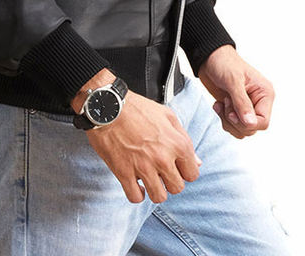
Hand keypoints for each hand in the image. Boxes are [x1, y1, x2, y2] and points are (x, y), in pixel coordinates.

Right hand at [84, 91, 202, 203]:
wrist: (108, 106)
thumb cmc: (136, 108)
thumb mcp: (167, 116)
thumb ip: (184, 138)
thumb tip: (197, 161)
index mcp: (177, 143)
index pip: (192, 174)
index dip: (184, 170)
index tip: (176, 167)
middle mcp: (162, 158)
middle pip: (177, 188)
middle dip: (170, 181)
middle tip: (161, 171)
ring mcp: (143, 167)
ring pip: (159, 197)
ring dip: (155, 189)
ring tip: (149, 178)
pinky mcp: (124, 173)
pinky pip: (136, 198)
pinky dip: (136, 194)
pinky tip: (135, 183)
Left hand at [198, 44, 275, 138]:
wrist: (208, 58)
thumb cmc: (223, 62)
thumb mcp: (233, 81)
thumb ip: (242, 103)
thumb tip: (251, 124)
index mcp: (264, 94)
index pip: (263, 122)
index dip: (247, 123)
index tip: (232, 112)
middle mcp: (258, 102)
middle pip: (252, 128)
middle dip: (235, 121)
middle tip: (226, 103)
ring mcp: (247, 107)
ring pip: (242, 130)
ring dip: (228, 121)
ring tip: (222, 103)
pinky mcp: (236, 109)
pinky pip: (233, 126)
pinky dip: (223, 120)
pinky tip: (218, 105)